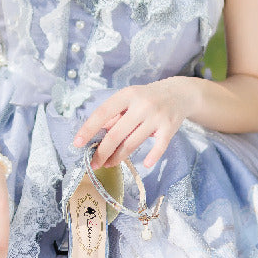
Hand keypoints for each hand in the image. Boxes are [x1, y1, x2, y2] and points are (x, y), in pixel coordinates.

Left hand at [74, 78, 192, 168]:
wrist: (180, 93)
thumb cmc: (148, 98)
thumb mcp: (129, 99)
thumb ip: (114, 115)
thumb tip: (95, 134)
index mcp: (127, 95)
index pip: (103, 113)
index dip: (88, 129)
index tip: (77, 143)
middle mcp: (141, 105)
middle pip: (116, 133)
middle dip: (102, 152)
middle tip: (94, 164)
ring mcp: (156, 117)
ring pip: (133, 143)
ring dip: (119, 157)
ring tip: (109, 164)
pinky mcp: (169, 128)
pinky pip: (158, 147)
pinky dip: (151, 157)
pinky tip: (144, 164)